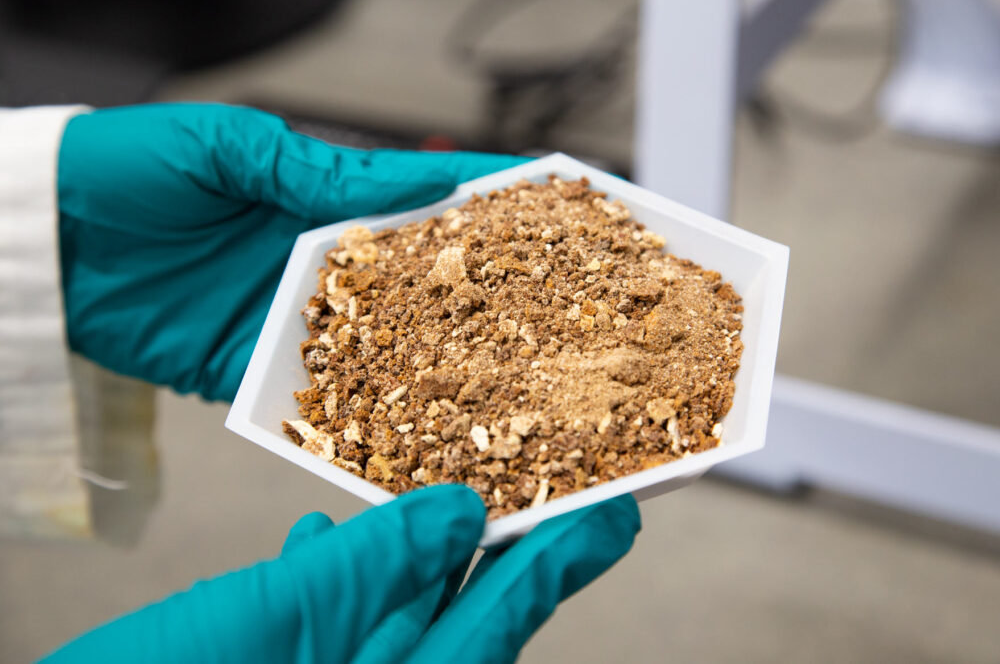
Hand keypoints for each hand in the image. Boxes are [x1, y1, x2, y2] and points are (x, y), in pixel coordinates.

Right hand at [42, 486, 640, 663]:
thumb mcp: (272, 620)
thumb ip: (369, 567)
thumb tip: (457, 511)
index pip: (501, 615)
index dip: (563, 556)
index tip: (618, 512)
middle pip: (462, 613)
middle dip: (498, 541)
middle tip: (548, 484)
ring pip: (395, 614)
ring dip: (412, 551)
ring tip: (438, 489)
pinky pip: (332, 624)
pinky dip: (336, 575)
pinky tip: (319, 539)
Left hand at [58, 104, 523, 400]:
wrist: (44, 243)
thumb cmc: (131, 171)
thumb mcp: (231, 149)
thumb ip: (324, 172)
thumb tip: (425, 179)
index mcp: (323, 200)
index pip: (422, 204)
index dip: (487, 207)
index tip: (554, 211)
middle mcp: (321, 265)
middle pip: (416, 285)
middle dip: (484, 298)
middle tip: (554, 317)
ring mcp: (291, 322)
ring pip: (380, 348)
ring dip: (435, 369)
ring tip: (505, 390)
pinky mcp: (251, 372)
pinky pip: (315, 403)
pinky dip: (358, 419)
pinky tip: (407, 437)